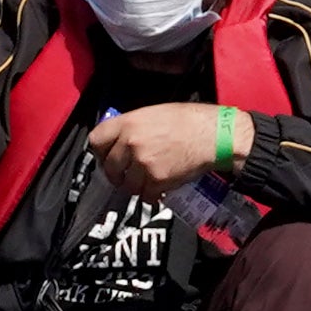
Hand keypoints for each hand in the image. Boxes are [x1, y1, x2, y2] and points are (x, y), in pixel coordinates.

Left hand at [85, 103, 244, 199]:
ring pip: (127, 185)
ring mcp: (143, 163)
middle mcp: (131, 143)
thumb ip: (134, 127)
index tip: (107, 157)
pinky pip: (146, 196)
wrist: (214, 136)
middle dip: (117, 174)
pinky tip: (160, 190)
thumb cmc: (189, 121)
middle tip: (126, 176)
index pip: (96, 140)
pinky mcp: (157, 180)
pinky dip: (152, 196)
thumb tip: (122, 140)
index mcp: (128, 123)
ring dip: (135, 187)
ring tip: (146, 183)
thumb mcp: (154, 113)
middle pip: (109, 167)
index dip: (100, 152)